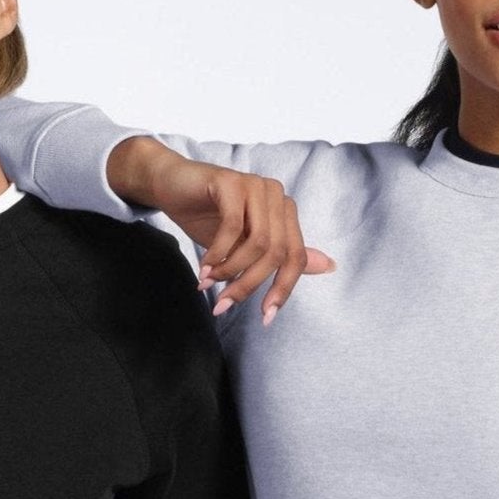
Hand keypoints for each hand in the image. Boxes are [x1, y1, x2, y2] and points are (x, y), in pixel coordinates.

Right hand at [106, 137, 334, 321]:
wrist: (170, 185)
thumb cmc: (207, 216)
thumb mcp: (245, 245)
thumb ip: (281, 256)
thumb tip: (328, 266)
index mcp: (284, 210)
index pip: (295, 256)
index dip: (283, 289)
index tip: (265, 317)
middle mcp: (275, 195)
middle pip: (277, 253)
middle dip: (250, 284)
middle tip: (224, 304)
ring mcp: (255, 185)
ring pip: (258, 243)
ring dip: (231, 270)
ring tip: (210, 282)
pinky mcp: (230, 182)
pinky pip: (232, 227)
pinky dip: (218, 253)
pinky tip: (205, 266)